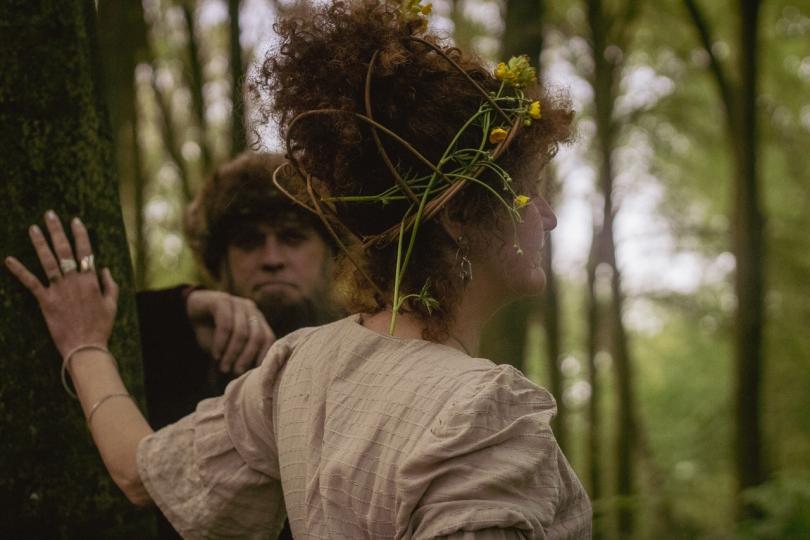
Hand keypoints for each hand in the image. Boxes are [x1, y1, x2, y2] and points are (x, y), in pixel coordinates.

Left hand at [4, 211, 117, 357]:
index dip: (80, 234)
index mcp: (91, 280)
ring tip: (33, 228)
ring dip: (39, 243)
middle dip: (57, 231)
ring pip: (48, 261)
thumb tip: (105, 268)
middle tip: (49, 215)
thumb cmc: (101, 327)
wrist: (86, 346)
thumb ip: (111, 284)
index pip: (85, 251)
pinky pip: (31, 283)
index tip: (75, 220)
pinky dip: (20, 271)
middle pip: (65, 250)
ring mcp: (59, 290)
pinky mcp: (46, 301)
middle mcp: (74, 281)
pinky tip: (9, 259)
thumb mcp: (112, 304)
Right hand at [185, 290, 275, 374]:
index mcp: (258, 320)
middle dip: (247, 357)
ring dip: (232, 353)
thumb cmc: (212, 333)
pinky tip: (215, 355)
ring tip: (224, 367)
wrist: (188, 314)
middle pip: (257, 336)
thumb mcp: (227, 347)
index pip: (268, 338)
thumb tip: (248, 377)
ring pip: (241, 332)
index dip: (262, 356)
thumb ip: (239, 355)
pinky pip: (225, 324)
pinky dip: (221, 342)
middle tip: (236, 372)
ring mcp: (238, 303)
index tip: (252, 374)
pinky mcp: (222, 300)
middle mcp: (251, 310)